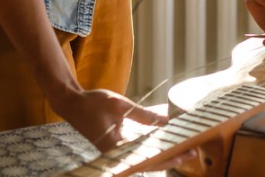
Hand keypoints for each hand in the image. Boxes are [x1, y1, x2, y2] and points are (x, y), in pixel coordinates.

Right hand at [52, 88, 191, 167]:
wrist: (71, 104)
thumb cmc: (93, 103)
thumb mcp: (121, 106)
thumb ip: (143, 116)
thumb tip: (166, 121)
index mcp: (116, 148)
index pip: (149, 157)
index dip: (171, 156)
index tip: (188, 152)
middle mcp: (116, 154)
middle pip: (149, 161)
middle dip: (172, 157)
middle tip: (193, 152)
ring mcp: (116, 151)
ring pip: (144, 157)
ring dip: (163, 153)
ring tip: (184, 147)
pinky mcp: (116, 146)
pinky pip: (137, 149)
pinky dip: (151, 147)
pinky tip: (164, 140)